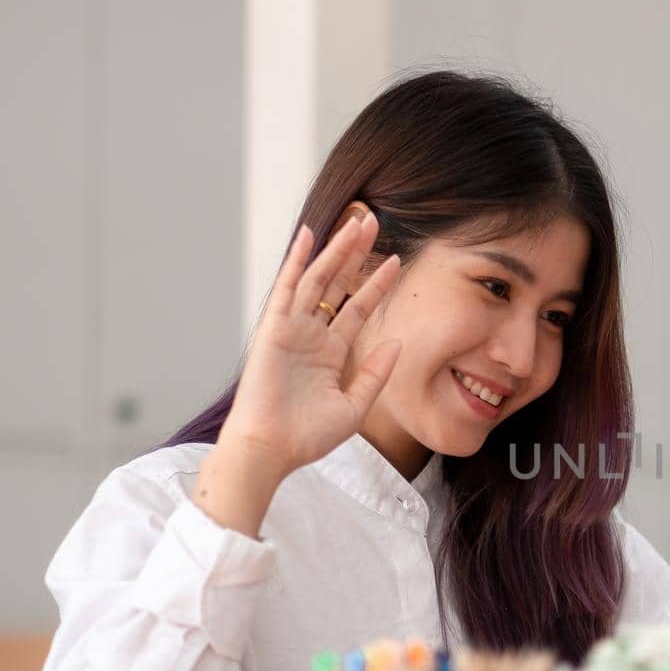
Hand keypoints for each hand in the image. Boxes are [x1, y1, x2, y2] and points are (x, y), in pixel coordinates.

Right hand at [219, 213, 402, 477]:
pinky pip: (287, 287)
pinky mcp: (273, 327)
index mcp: (329, 353)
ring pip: (318, 278)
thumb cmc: (307, 436)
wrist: (272, 449)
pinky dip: (297, 260)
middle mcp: (311, 335)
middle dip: (356, 254)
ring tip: (357, 221)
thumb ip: (375, 373)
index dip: (377, 284)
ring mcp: (292, 329)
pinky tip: (310, 234)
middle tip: (374, 223)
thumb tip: (397, 343)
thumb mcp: (354, 405)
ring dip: (337, 250)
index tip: (397, 262)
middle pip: (338, 284)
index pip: (358, 309)